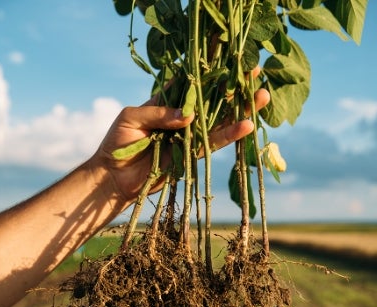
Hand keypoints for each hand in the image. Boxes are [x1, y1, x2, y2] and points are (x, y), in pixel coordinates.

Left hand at [92, 84, 270, 204]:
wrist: (114, 178)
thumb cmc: (116, 143)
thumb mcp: (131, 118)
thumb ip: (158, 114)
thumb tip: (189, 117)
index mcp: (166, 100)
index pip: (192, 82)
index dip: (211, 71)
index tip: (231, 59)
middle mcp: (182, 116)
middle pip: (213, 99)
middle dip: (235, 87)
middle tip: (256, 71)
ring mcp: (189, 135)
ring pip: (220, 120)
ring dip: (241, 109)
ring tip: (262, 97)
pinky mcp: (192, 155)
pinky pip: (214, 143)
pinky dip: (230, 135)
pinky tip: (248, 126)